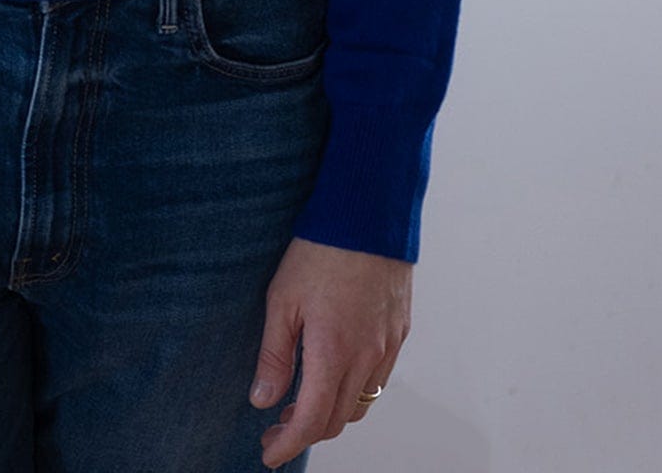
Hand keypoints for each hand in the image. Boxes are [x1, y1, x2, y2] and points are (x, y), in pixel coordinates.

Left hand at [248, 236, 412, 466]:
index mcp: (334, 351)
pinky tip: (333, 374)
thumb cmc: (321, 249)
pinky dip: (354, 390)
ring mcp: (387, 346)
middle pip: (338, 419)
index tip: (270, 453)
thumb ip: (275, 355)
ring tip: (301, 401)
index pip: (313, 420)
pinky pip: (377, 379)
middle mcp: (367, 356)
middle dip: (306, 432)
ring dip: (331, 413)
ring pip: (360, 403)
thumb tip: (263, 401)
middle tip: (277, 427)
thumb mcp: (282, 299)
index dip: (289, 444)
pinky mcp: (399, 333)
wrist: (368, 213)